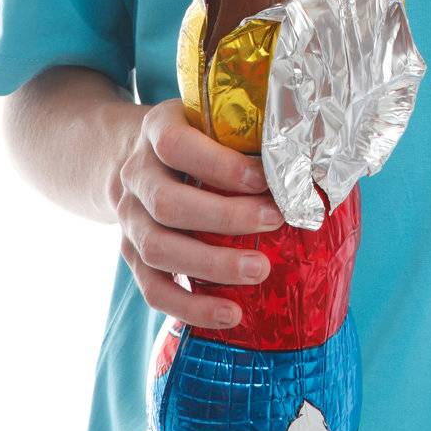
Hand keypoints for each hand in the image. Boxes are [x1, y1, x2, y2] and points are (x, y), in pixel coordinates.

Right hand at [115, 98, 284, 329]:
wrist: (132, 153)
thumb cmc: (192, 134)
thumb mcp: (207, 117)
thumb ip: (241, 133)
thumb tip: (303, 163)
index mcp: (155, 129)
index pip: (176, 146)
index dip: (220, 165)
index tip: (264, 179)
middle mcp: (135, 175)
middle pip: (168, 203)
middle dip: (226, 217)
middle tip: (275, 221)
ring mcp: (128, 218)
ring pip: (157, 249)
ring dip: (212, 265)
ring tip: (260, 271)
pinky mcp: (131, 255)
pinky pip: (153, 289)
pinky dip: (191, 307)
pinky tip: (231, 314)